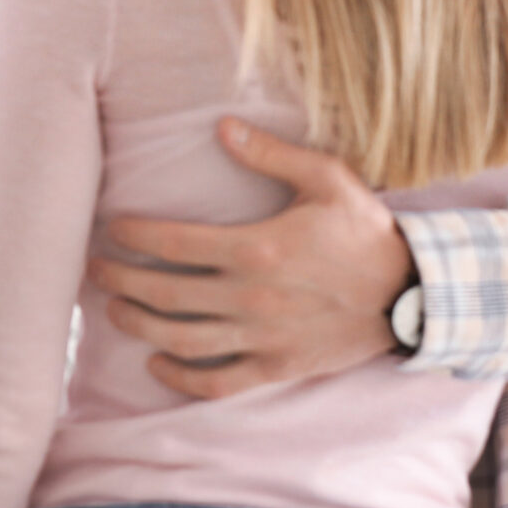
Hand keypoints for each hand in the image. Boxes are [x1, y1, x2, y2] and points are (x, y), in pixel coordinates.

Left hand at [87, 119, 413, 397]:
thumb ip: (270, 153)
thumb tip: (222, 126)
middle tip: (92, 269)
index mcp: (257, 249)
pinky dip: (181, 378)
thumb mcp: (327, 179)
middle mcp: (252, 298)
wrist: (415, 295)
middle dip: (120, 282)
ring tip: (112, 310)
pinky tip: (156, 364)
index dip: (132, 236)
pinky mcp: (277, 368)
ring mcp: (263, 338)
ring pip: (182, 340)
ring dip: (138, 327)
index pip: (173, 244)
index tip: (109, 228)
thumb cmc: (367, 231)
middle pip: (165, 295)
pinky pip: (219, 381)